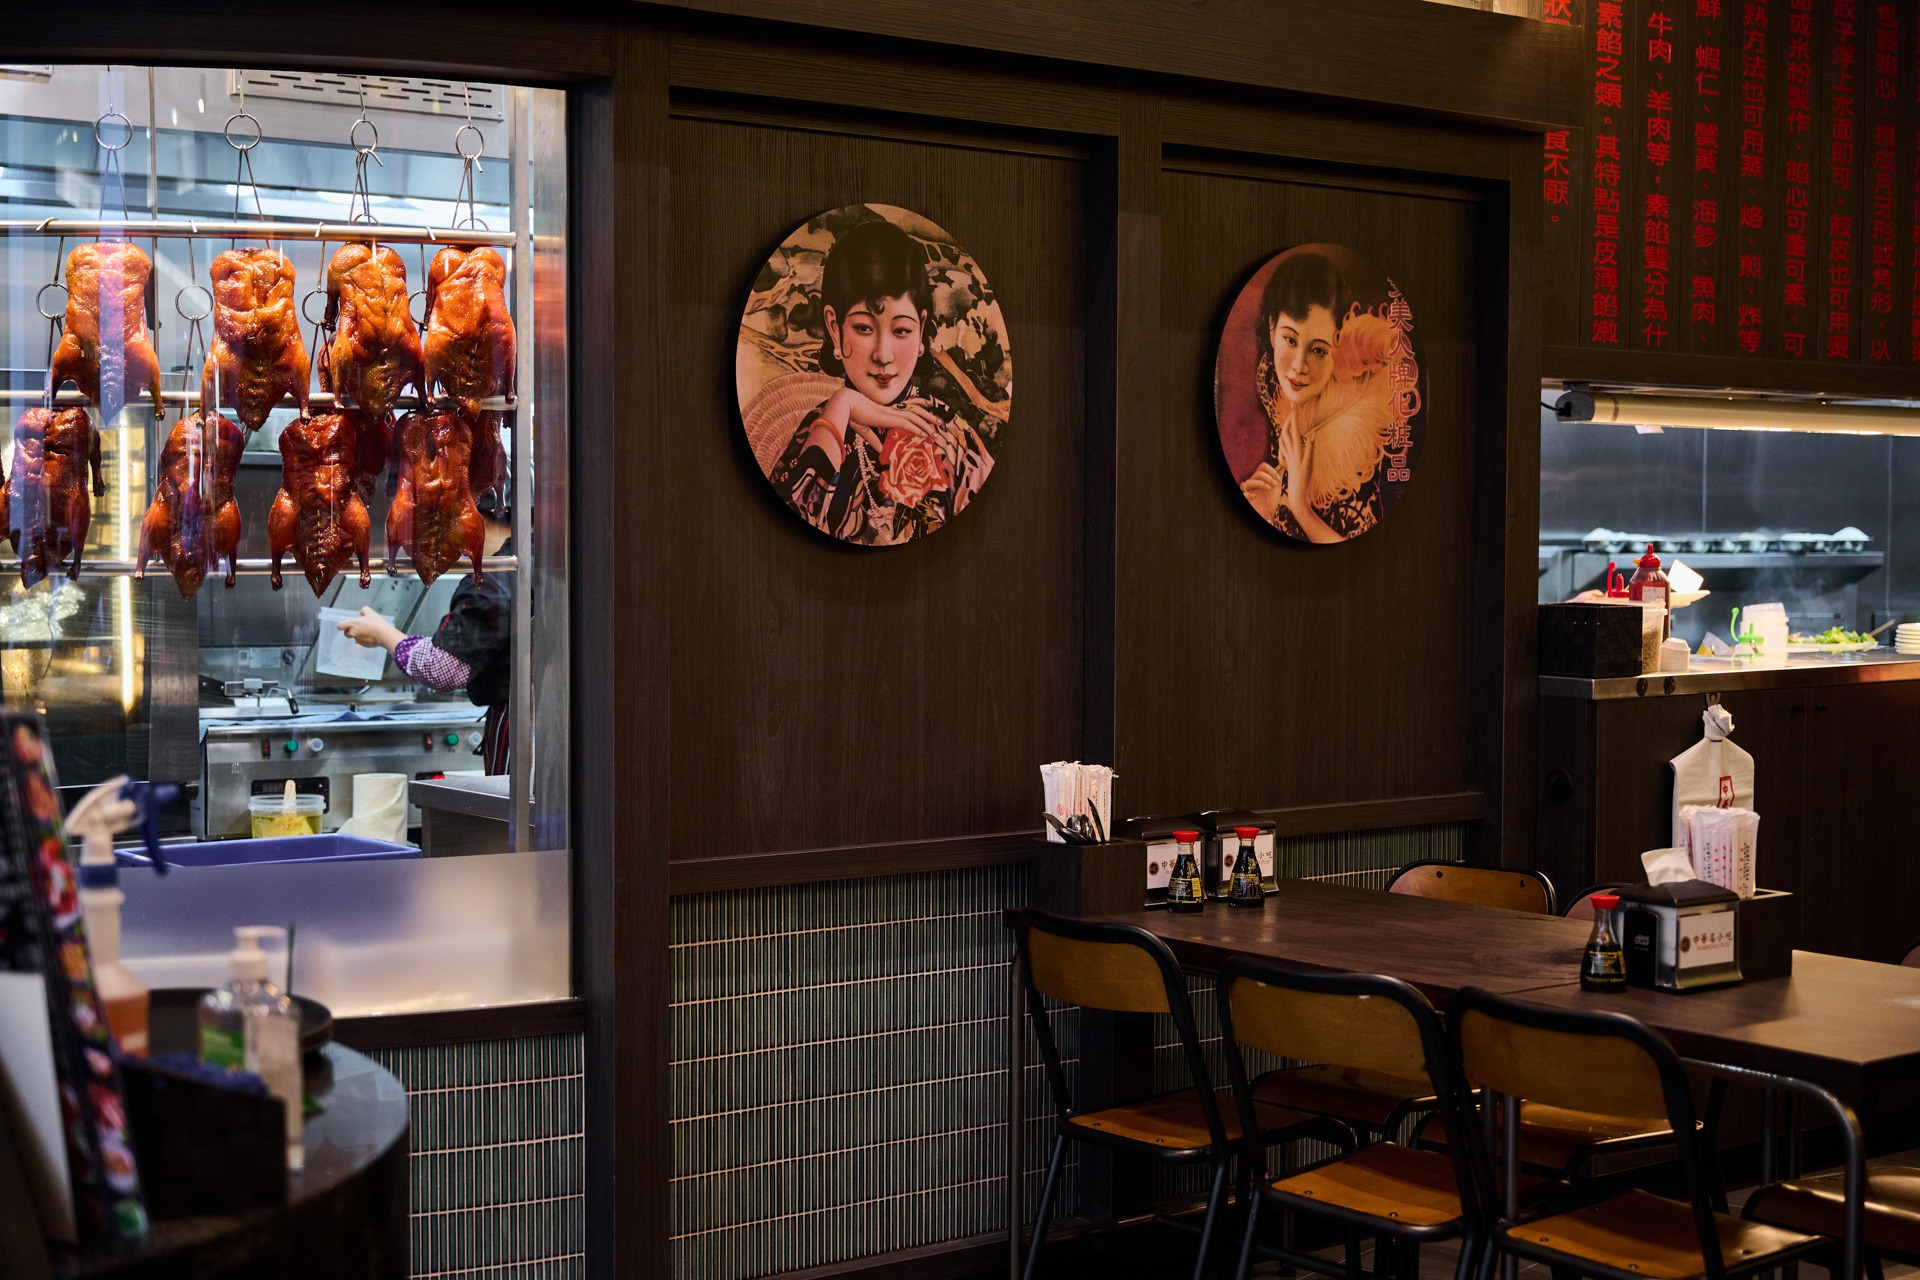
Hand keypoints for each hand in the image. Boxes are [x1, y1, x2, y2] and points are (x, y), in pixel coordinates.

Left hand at [337, 606, 402, 651]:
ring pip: (355, 638)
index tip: (348, 624)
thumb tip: (361, 612)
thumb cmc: (377, 623)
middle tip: (359, 627)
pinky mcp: (363, 645)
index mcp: (353, 624)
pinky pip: (362, 642)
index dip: (343, 625)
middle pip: (346, 633)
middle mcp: (353, 633)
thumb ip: (364, 610)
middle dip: (351, 631)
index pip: (340, 626)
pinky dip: (365, 639)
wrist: (385, 635)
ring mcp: (358, 640)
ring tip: (368, 631)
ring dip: (359, 635)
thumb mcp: (371, 612)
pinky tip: (372, 636)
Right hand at [843, 395, 951, 462]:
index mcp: (887, 410)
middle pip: (915, 410)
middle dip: (928, 415)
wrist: (845, 405)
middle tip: (939, 422)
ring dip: (926, 423)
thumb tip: (880, 449)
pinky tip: (924, 434)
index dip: (919, 404)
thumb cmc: (851, 414)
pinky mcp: (888, 418)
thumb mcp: (864, 429)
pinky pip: (907, 423)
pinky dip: (917, 428)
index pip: (907, 405)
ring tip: (936, 430)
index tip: (929, 404)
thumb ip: (873, 439)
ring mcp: (891, 413)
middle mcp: (891, 410)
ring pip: (914, 417)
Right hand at [1240, 463, 1284, 522]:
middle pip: (1257, 472)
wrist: (1267, 514)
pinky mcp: (1247, 500)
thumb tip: (1284, 466)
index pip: (1262, 466)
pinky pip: (1243, 495)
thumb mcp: (1277, 488)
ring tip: (1268, 489)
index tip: (1278, 478)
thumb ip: (1278, 477)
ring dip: (1260, 483)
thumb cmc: (1270, 501)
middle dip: (1268, 476)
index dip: (1271, 470)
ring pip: (1248, 482)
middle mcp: (1254, 483)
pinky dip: (1248, 495)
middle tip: (1275, 484)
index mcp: (1260, 478)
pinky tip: (1254, 496)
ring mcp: (1249, 491)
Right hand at [1277, 420, 1343, 543]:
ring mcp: (1297, 458)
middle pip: (1289, 432)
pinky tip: (1312, 434)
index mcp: (1291, 451)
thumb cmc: (1300, 480)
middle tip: (1293, 404)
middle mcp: (1292, 453)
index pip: (1288, 432)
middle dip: (1291, 418)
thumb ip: (1303, 451)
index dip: (1290, 420)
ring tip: (1296, 414)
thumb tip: (1308, 439)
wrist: (1297, 494)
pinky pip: (1305, 453)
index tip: (1292, 408)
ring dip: (1295, 426)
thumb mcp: (1302, 463)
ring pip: (1293, 439)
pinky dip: (1308, 444)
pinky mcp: (1303, 465)